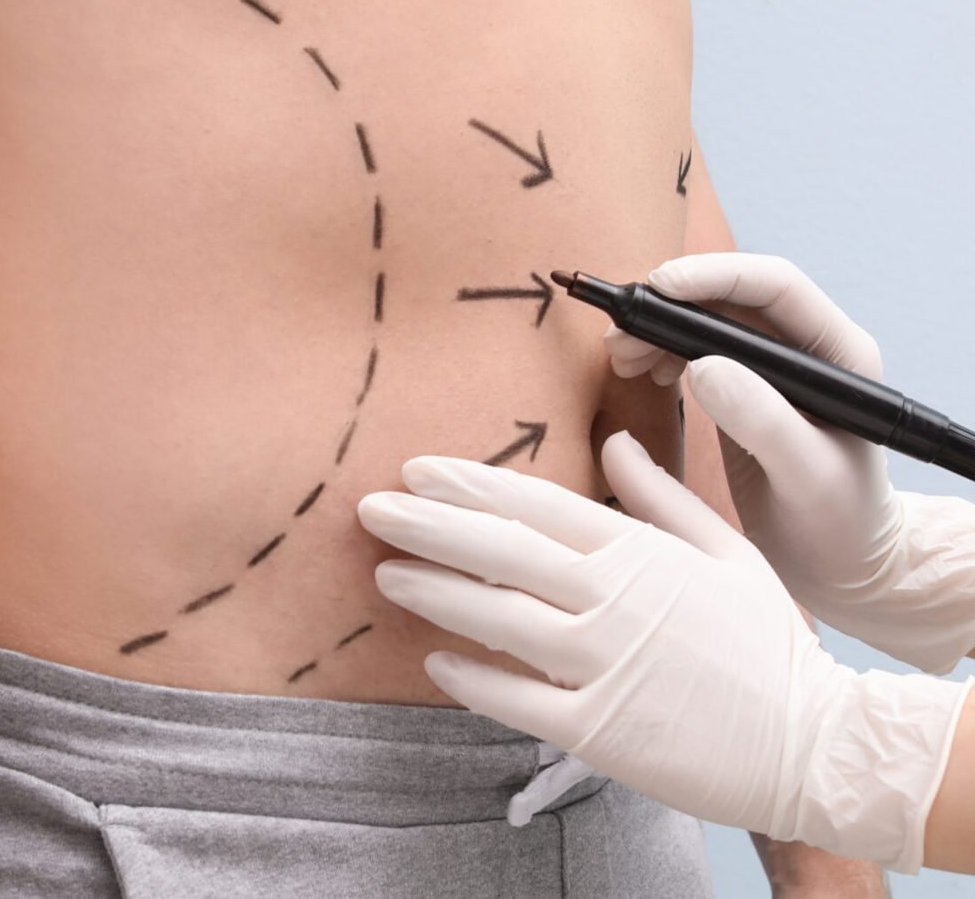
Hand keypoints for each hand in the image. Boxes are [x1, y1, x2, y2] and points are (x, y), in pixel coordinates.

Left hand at [357, 435, 966, 870]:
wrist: (813, 740)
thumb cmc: (769, 641)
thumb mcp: (727, 551)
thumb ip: (663, 495)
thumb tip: (615, 444)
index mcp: (639, 552)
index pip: (535, 504)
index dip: (469, 484)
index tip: (417, 469)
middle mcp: (611, 600)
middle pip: (500, 552)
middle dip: (428, 526)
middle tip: (370, 510)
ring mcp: (602, 665)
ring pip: (496, 618)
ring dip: (434, 591)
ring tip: (384, 575)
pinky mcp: (599, 729)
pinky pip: (517, 699)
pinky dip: (472, 678)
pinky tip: (434, 658)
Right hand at [606, 252, 974, 673]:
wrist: (841, 565)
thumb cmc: (840, 525)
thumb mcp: (808, 477)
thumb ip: (762, 421)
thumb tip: (703, 365)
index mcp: (839, 353)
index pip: (776, 286)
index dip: (715, 275)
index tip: (658, 286)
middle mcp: (806, 349)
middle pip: (731, 297)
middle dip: (671, 304)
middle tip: (621, 332)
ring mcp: (772, 369)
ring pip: (707, 321)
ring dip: (658, 328)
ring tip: (621, 356)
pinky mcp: (743, 391)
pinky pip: (695, 351)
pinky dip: (660, 353)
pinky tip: (641, 372)